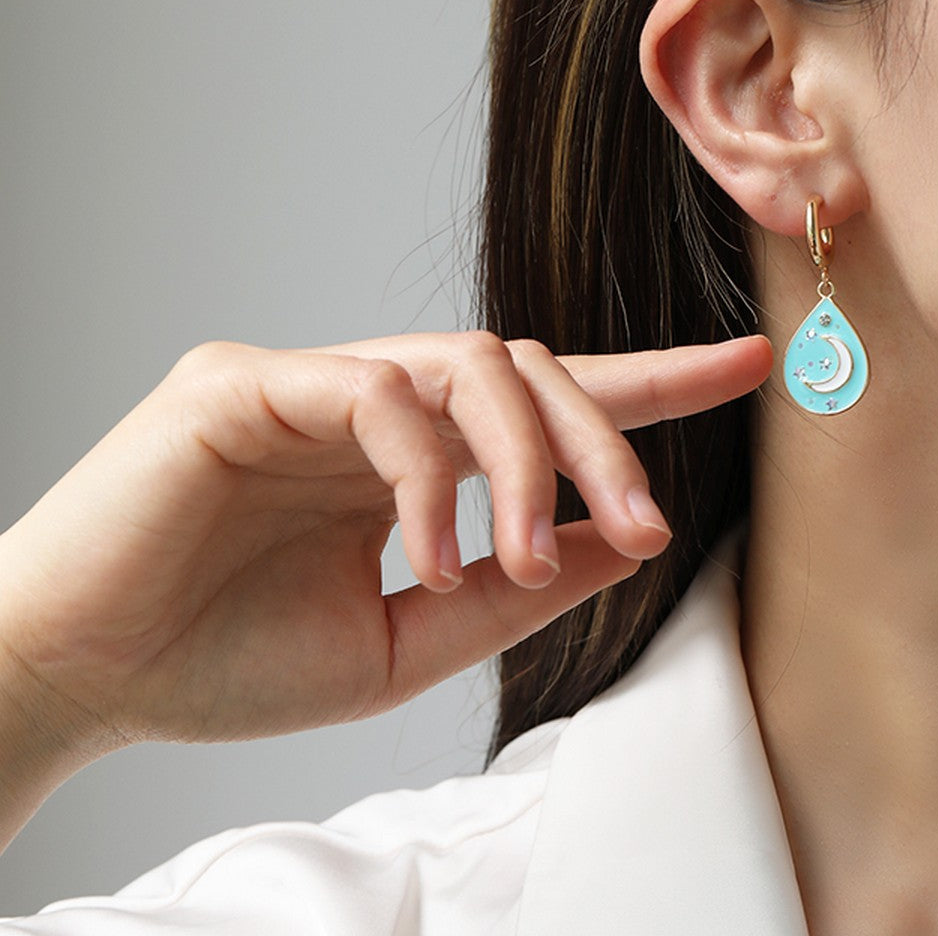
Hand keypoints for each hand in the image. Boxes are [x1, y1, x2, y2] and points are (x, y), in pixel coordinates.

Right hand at [0, 332, 772, 763]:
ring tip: (521, 555)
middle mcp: (368, 402)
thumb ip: (512, 586)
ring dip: (524, 459)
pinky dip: (426, 473)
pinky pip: (375, 397)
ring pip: (466, 365)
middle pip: (527, 367)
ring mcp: (308, 380)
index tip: (745, 362)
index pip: (543, 398)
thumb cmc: (228, 660)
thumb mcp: (407, 639)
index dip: (650, 381)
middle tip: (644, 520)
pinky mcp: (245, 382)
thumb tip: (617, 544)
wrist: (86, 681)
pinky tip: (427, 553)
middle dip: (603, 437)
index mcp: (406, 458)